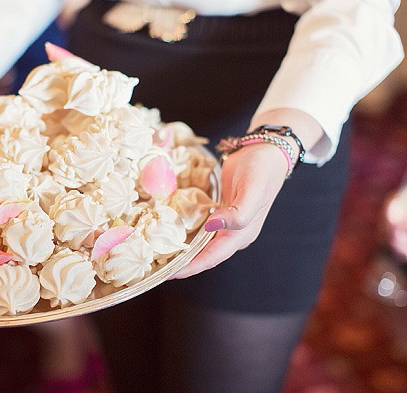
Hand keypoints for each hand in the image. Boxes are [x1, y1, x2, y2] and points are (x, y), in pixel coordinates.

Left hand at [172, 107, 323, 278]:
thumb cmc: (261, 171)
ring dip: (184, 252)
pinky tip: (172, 233)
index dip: (191, 267)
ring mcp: (227, 224)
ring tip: (161, 256)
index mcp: (242, 234)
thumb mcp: (252, 190)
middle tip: (158, 268)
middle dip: (184, 264)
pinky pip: (202, 230)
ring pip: (203, 244)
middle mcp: (234, 234)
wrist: (266, 152)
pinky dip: (188, 235)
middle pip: (206, 255)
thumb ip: (237, 213)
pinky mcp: (220, 213)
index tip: (170, 273)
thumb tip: (212, 226)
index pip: (212, 257)